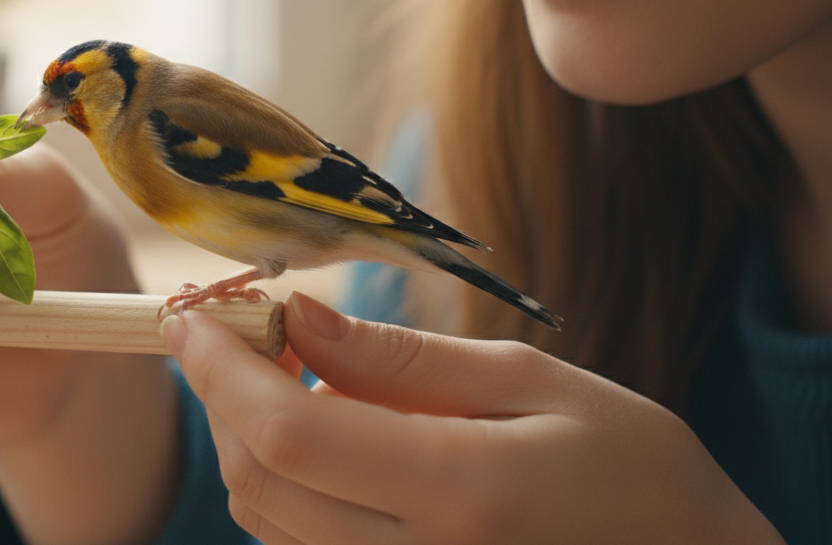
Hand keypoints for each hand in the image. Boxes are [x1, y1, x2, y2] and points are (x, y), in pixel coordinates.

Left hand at [161, 292, 784, 544]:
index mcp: (461, 492)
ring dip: (244, 436)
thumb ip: (407, 358)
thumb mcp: (536, 385)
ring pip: (265, 520)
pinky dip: (280, 482)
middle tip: (237, 327)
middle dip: (220, 394)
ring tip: (285, 369)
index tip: (193, 311)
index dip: (218, 368)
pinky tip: (319, 432)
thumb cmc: (639, 475)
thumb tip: (298, 317)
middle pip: (257, 480)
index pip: (288, 432)